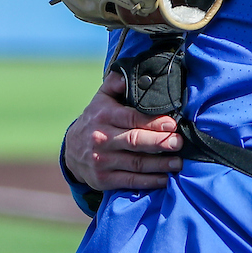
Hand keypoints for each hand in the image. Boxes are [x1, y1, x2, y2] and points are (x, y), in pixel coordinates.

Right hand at [63, 72, 182, 190]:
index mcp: (103, 116)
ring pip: (135, 163)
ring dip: (160, 164)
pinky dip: (149, 181)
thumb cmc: (95, 120)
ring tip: (178, 162)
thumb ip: (117, 83)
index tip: (173, 124)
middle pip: (135, 141)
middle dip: (160, 143)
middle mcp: (101, 138)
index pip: (131, 118)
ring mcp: (102, 160)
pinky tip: (164, 178)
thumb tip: (131, 71)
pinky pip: (130, 180)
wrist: (71, 151)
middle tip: (179, 143)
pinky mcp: (103, 179)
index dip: (153, 122)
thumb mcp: (101, 98)